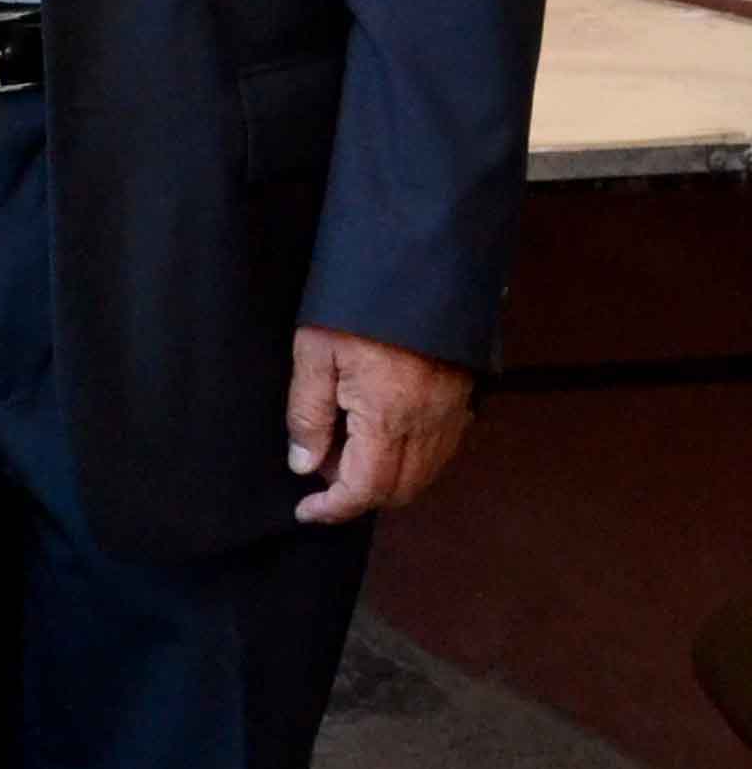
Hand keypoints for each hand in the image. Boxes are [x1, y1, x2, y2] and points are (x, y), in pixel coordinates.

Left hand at [284, 322, 473, 522]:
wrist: (422, 258)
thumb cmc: (361, 302)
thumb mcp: (315, 352)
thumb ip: (308, 414)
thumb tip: (305, 464)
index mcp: (388, 415)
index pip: (364, 488)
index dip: (333, 508)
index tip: (307, 510)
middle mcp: (428, 422)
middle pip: (398, 490)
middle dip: (357, 493)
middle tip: (322, 464)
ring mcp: (451, 410)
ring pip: (423, 474)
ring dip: (385, 478)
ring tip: (347, 445)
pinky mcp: (463, 395)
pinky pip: (441, 448)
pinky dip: (411, 458)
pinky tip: (381, 432)